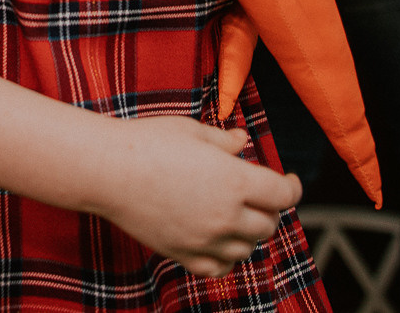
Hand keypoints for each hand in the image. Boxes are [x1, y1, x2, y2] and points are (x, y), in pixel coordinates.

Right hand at [94, 116, 300, 275]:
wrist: (107, 169)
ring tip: (237, 215)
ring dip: (249, 233)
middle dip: (270, 209)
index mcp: (235, 180)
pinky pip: (219, 268)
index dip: (292, 187)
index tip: (289, 180)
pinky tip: (219, 241)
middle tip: (259, 195)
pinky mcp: (182, 253)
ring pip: (247, 249)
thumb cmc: (149, 141)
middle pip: (268, 225)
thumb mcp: (193, 130)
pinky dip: (226, 258)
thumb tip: (243, 141)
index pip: (283, 196)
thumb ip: (225, 141)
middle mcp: (226, 215)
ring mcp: (204, 238)